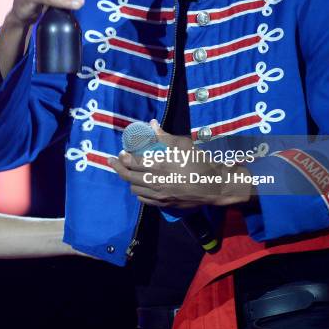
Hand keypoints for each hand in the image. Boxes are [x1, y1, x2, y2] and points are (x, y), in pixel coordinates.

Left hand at [109, 121, 252, 208]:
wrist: (214, 185)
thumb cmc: (200, 161)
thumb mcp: (184, 145)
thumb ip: (165, 136)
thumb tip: (151, 125)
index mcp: (159, 165)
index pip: (133, 162)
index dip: (124, 157)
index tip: (121, 151)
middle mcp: (156, 182)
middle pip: (128, 177)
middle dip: (118, 167)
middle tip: (114, 161)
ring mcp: (159, 195)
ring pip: (134, 189)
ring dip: (129, 180)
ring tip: (128, 173)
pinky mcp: (164, 204)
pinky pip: (144, 200)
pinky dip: (139, 192)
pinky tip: (140, 186)